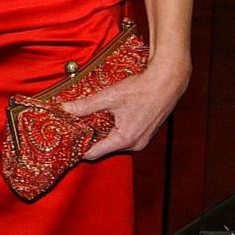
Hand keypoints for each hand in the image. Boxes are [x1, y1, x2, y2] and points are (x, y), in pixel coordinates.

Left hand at [64, 58, 190, 160]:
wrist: (168, 81)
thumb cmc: (142, 89)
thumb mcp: (110, 96)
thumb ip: (86, 105)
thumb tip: (66, 108)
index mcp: (124, 140)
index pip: (94, 153)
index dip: (79, 148)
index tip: (67, 142)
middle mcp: (135, 145)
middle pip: (105, 148)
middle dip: (92, 138)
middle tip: (76, 127)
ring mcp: (142, 140)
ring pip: (115, 142)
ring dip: (105, 132)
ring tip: (92, 120)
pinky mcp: (147, 133)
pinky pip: (126, 136)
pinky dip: (116, 129)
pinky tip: (110, 116)